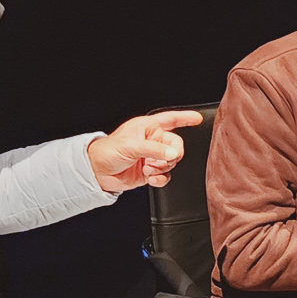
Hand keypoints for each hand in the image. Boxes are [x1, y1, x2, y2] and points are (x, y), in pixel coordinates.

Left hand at [87, 108, 201, 191]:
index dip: (185, 118)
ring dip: (161, 168)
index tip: (198, 119)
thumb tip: (173, 155)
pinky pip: (166, 175)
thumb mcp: (131, 146)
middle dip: (169, 156)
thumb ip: (154, 150)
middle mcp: (152, 141)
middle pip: (176, 146)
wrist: (98, 172)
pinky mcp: (151, 171)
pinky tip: (149, 178)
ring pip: (172, 162)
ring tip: (146, 168)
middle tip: (155, 160)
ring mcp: (152, 157)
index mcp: (148, 127)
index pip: (171, 119)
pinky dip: (160, 179)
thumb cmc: (108, 151)